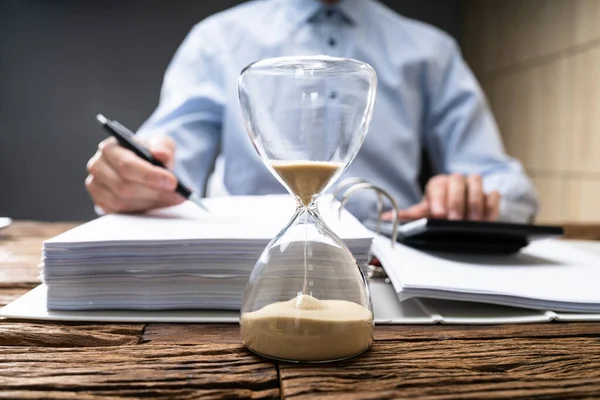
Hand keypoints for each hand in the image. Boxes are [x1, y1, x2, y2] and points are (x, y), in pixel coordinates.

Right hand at [85, 136, 183, 213]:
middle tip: (178, 195)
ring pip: (124, 201)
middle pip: (124, 186)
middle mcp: (98, 166)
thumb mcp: (160, 143)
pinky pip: (122, 211)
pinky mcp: (102, 202)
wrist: (143, 165)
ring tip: (173, 198)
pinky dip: (145, 209)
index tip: (173, 182)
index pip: (126, 165)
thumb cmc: (149, 153)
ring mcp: (97, 186)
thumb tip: (161, 154)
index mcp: (110, 148)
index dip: (150, 175)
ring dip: (152, 202)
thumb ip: (162, 146)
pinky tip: (161, 203)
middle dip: (155, 192)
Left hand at [381, 174, 500, 221]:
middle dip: (455, 200)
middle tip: (454, 219)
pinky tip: (486, 218)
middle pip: (457, 180)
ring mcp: (474, 186)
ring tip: (471, 220)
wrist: (460, 214)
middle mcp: (455, 181)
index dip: (438, 198)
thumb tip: (384, 217)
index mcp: (437, 184)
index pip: (437, 184)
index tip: (438, 213)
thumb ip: (408, 215)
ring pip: (476, 180)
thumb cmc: (439, 213)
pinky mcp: (489, 195)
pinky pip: (493, 194)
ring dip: (474, 200)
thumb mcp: (424, 213)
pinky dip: (490, 205)